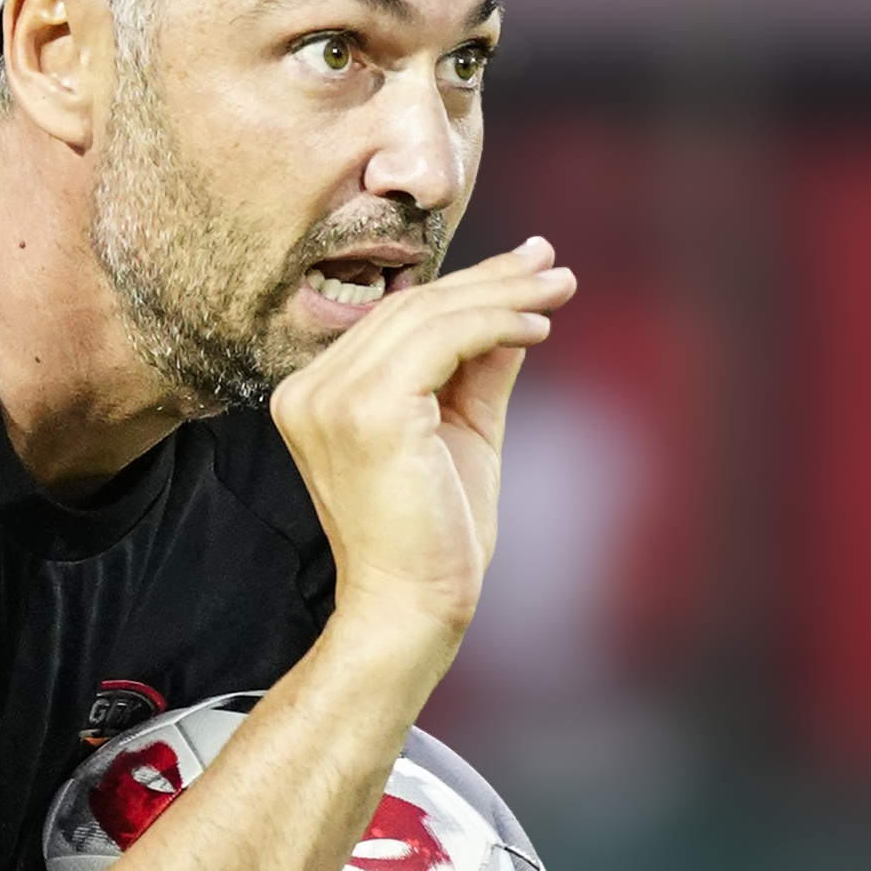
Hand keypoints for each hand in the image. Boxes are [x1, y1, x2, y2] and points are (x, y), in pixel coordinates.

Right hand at [270, 239, 575, 657]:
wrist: (411, 605)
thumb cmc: (434, 535)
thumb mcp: (461, 432)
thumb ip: (476, 370)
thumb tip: (515, 308)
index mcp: (315, 396)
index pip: (395, 320)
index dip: (465, 285)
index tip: (527, 266)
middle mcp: (309, 392)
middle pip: (410, 309)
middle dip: (491, 280)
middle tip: (554, 265)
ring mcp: (331, 399)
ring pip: (429, 316)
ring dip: (505, 295)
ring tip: (561, 288)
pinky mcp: (367, 410)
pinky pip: (442, 339)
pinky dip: (496, 322)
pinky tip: (538, 326)